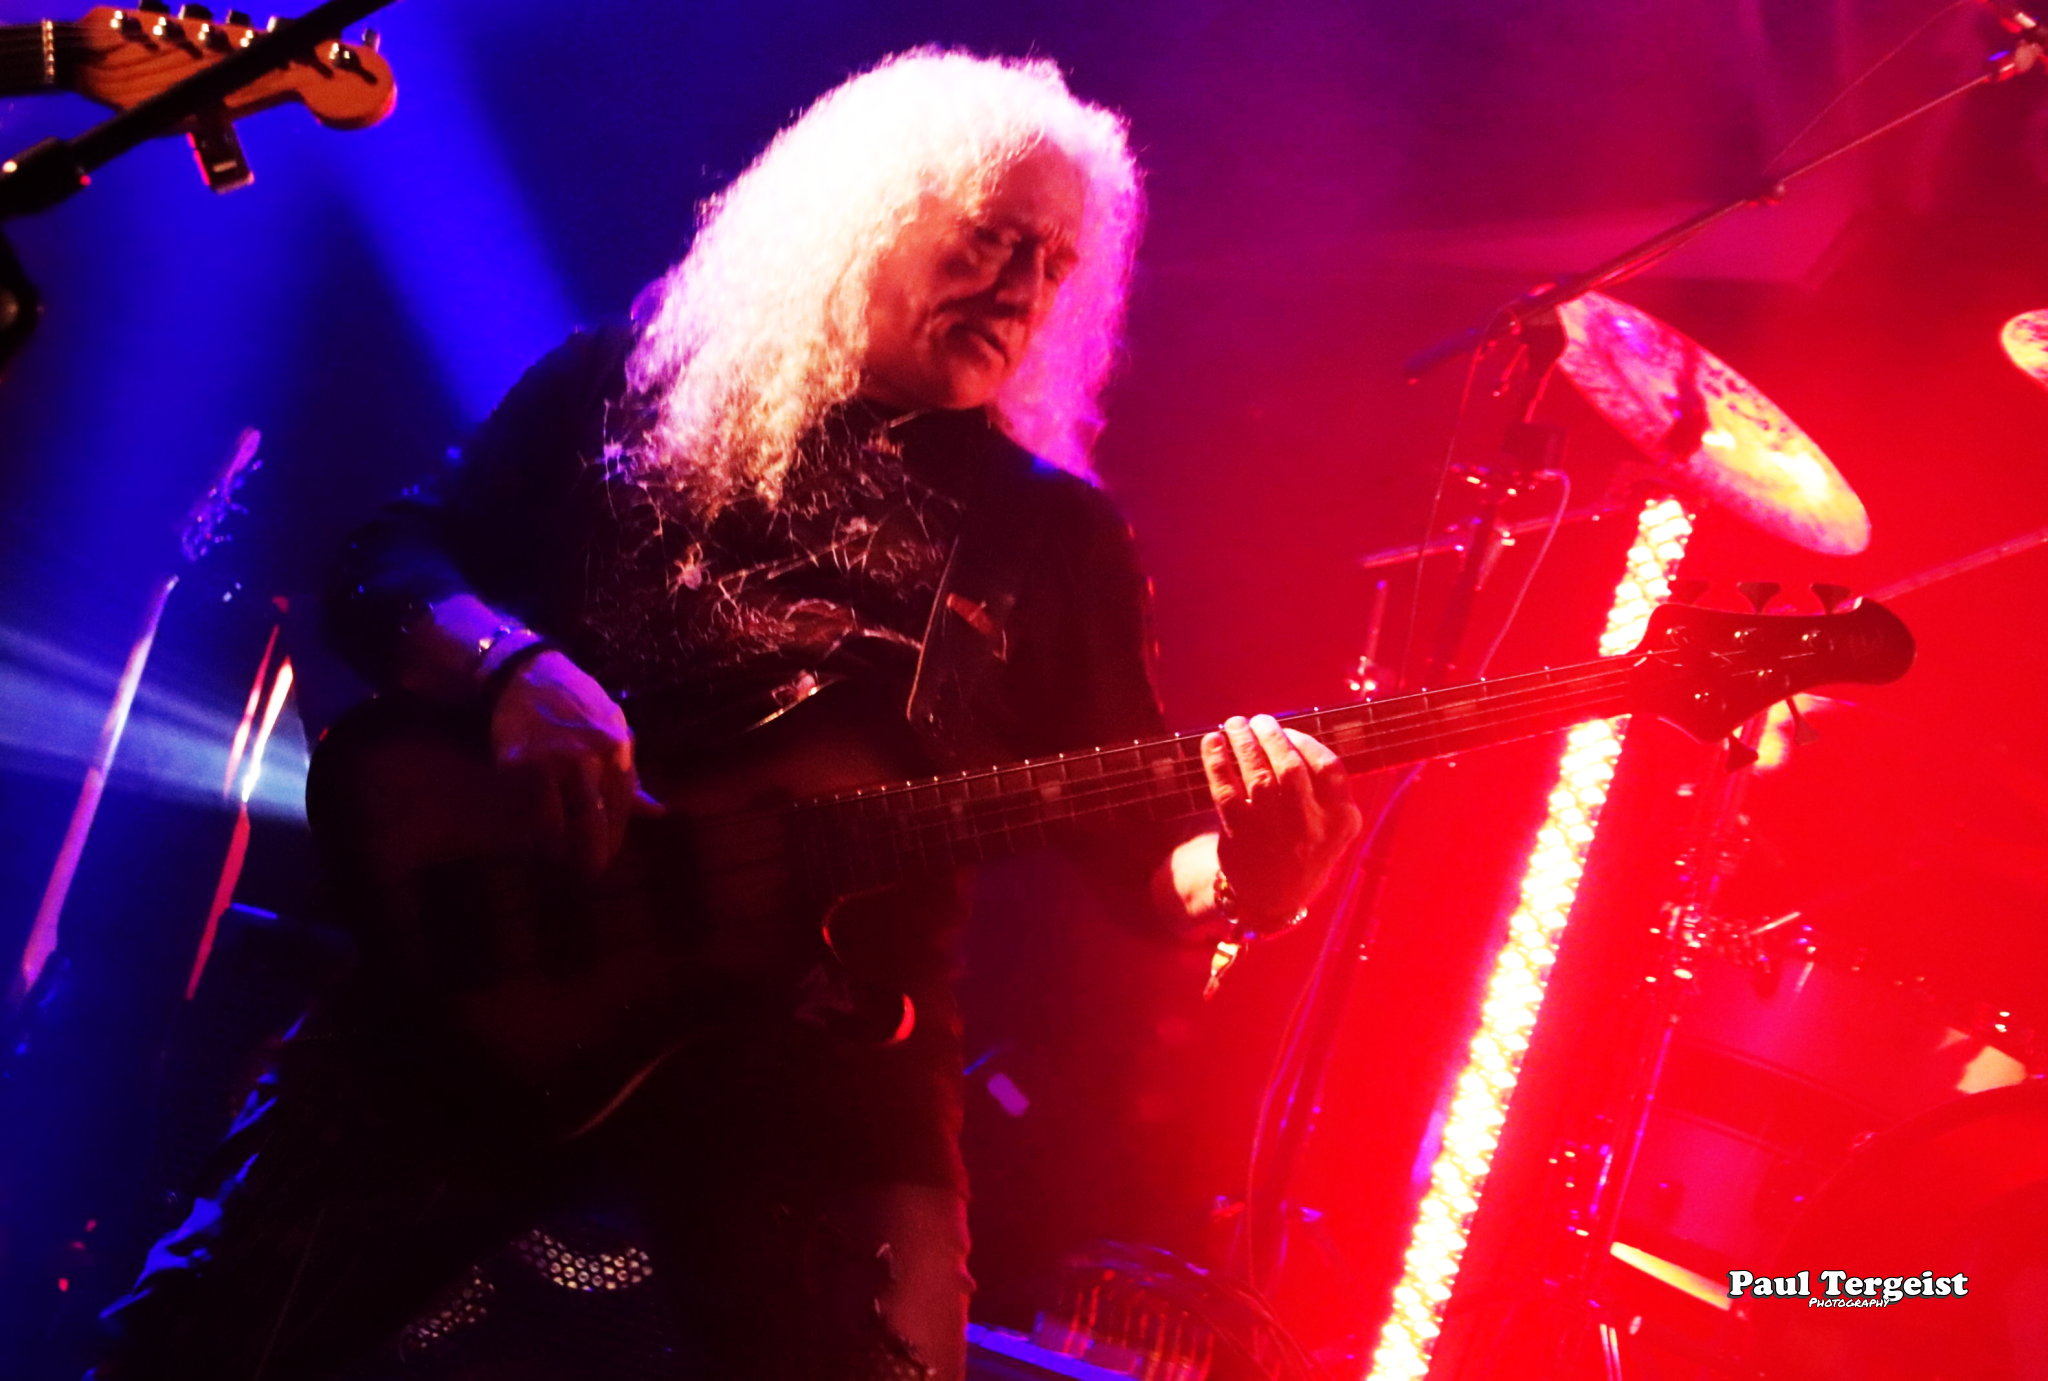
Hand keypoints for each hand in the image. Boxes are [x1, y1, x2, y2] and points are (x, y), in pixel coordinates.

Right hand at [489, 650, 662, 873]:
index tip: (610, 855)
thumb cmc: (579, 704)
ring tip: (560, 859)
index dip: (616, 836)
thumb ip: (632, 775)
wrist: (530, 674)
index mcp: (616, 747)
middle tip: (591, 874)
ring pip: (555, 822)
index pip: (621, 806)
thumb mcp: (616, 729)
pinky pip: (526, 808)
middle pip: (591, 820)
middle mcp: (585, 756)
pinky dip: (532, 828)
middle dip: (591, 854)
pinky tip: (536, 837)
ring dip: (558, 848)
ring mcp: (549, 761)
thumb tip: (658, 813)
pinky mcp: (517, 765)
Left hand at [1200, 714, 1362, 930]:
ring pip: (1257, 776)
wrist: (1272, 900)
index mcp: (1340, 822)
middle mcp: (1310, 828)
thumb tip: (1286, 733)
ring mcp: (1274, 834)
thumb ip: (1323, 789)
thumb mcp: (1330, 827)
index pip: (1329, 768)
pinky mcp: (1241, 836)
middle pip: (1290, 767)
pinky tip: (1211, 741)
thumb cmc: (1301, 848)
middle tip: (1258, 720)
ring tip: (1234, 724)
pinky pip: (1225, 791)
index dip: (1307, 742)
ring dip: (1242, 741)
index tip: (1289, 731)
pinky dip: (1216, 761)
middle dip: (1272, 735)